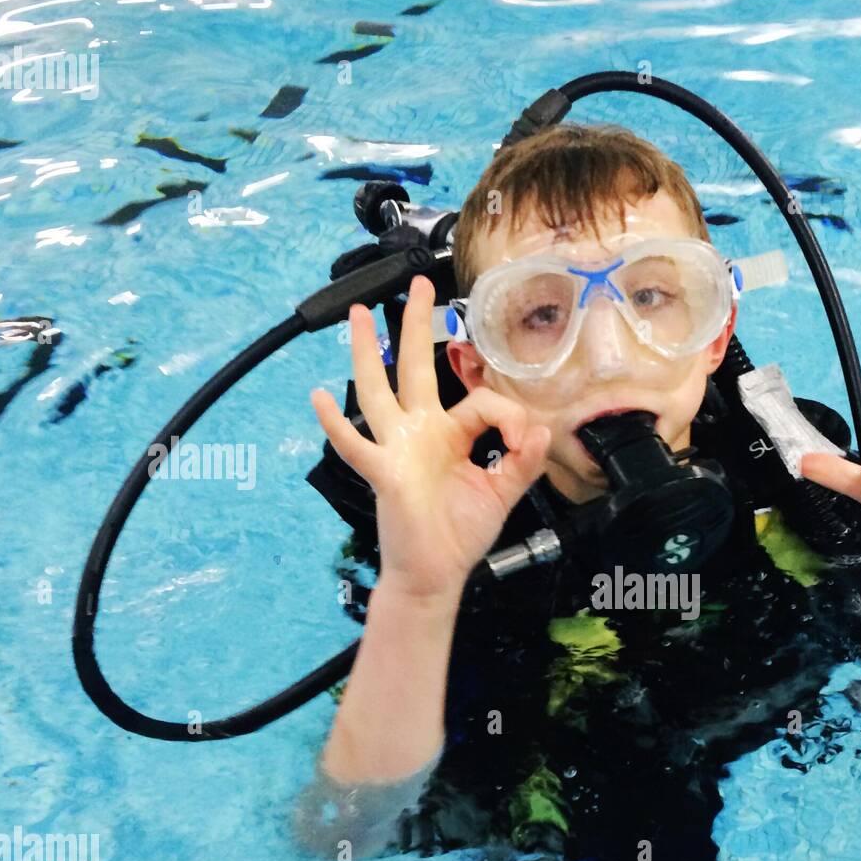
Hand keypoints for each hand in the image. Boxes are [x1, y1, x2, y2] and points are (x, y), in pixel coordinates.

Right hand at [310, 274, 549, 597]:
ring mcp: (397, 449)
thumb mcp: (501, 492)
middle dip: (417, 327)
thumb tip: (541, 430)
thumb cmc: (459, 533)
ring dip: (369, 353)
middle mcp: (419, 433)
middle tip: (419, 287)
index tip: (524, 441)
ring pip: (378, 391)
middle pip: (416, 369)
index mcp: (448, 434)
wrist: (434, 574)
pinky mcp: (384, 473)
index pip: (477, 401)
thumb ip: (523, 461)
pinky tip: (320, 398)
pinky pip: (354, 446)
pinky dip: (335, 425)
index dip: (507, 415)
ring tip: (360, 315)